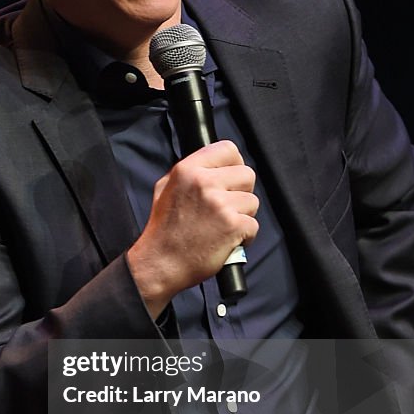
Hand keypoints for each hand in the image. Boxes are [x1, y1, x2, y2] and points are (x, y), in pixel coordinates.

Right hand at [127, 141, 258, 318]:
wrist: (160, 264)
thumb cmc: (163, 231)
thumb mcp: (165, 189)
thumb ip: (189, 173)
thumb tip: (212, 165)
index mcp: (188, 170)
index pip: (228, 149)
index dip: (234, 164)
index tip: (230, 178)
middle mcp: (204, 183)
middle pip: (247, 174)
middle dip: (241, 192)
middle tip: (226, 207)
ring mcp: (220, 204)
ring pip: (252, 201)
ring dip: (243, 216)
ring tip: (223, 226)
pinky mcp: (233, 226)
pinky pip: (253, 224)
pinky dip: (245, 236)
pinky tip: (227, 241)